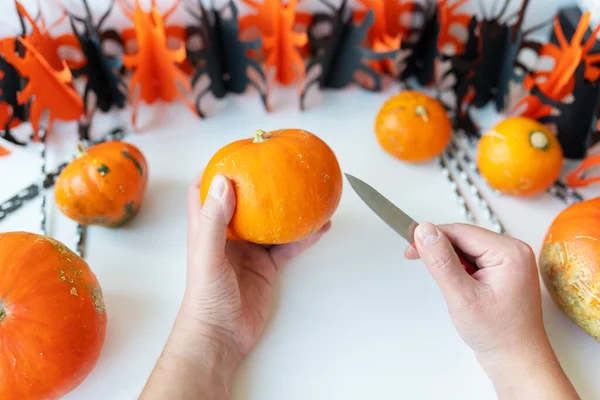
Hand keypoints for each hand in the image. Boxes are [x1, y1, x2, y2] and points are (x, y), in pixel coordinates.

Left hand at [140, 174, 329, 398]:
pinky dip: (304, 237)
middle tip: (279, 163)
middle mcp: (228, 235)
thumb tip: (222, 180)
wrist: (222, 336)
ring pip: (272, 222)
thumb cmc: (206, 298)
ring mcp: (249, 250)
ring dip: (288, 208)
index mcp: (207, 228)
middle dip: (259, 183)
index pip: (203, 192)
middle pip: (243, 201)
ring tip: (307, 190)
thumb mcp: (207, 256)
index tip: (235, 153)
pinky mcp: (267, 266)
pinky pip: (289, 246)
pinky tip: (321, 226)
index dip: (214, 172)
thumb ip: (213, 221)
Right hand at [405, 223, 578, 398]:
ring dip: (449, 262)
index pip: (460, 231)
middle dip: (440, 251)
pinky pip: (474, 260)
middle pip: (464, 238)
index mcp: (509, 252)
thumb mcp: (461, 296)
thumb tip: (424, 231)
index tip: (409, 248)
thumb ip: (441, 261)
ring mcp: (510, 262)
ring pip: (466, 248)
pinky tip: (458, 288)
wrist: (517, 361)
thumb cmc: (497, 334)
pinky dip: (459, 270)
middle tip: (418, 262)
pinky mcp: (504, 272)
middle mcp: (514, 251)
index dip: (431, 238)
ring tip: (449, 288)